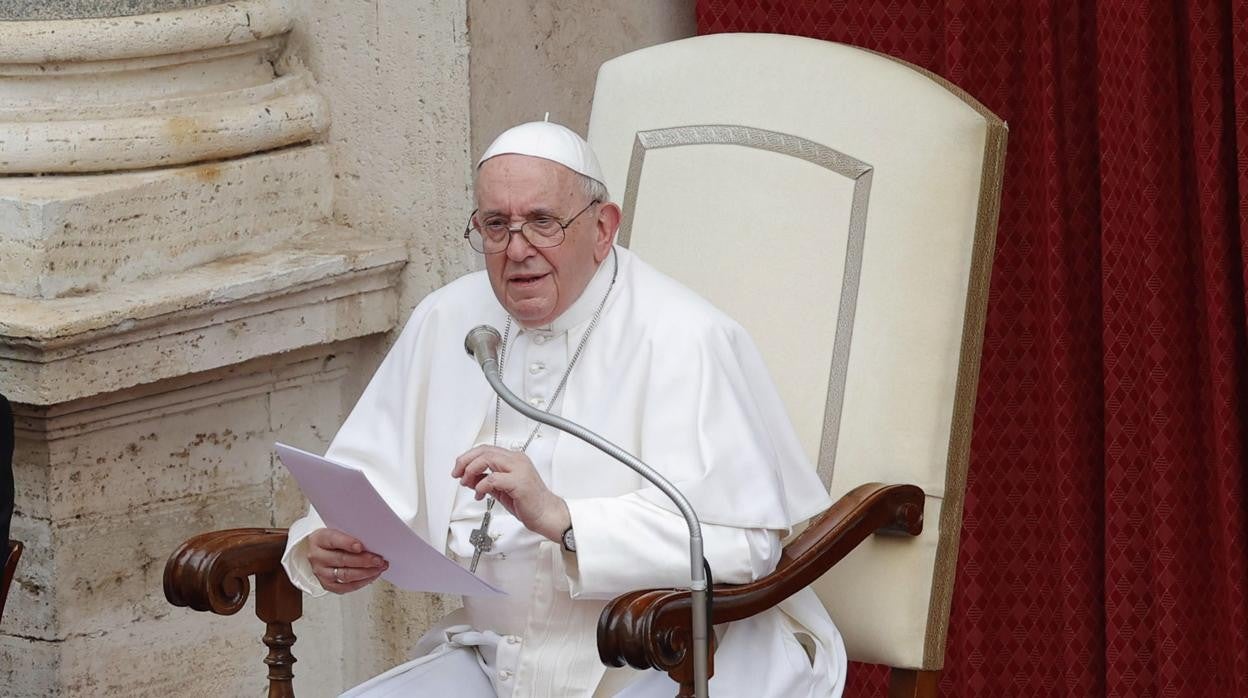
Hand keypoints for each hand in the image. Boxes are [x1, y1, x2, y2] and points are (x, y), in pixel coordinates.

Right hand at [307, 528, 387, 593]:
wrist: (317, 551)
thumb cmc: (331, 540)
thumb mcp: (337, 530)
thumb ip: (350, 535)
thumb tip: (371, 543)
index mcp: (319, 539)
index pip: (333, 540)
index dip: (347, 543)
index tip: (360, 546)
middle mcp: (318, 557)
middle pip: (342, 560)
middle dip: (364, 560)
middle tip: (379, 560)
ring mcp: (321, 572)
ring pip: (345, 575)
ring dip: (366, 573)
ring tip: (379, 568)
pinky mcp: (327, 584)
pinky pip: (345, 587)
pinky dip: (361, 582)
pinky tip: (371, 576)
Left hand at [452, 445, 570, 541]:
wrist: (546, 514)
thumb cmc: (528, 502)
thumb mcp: (501, 490)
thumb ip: (486, 482)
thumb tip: (470, 479)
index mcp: (513, 459)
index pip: (486, 449)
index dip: (468, 457)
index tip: (459, 469)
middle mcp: (516, 460)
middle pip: (484, 451)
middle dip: (465, 461)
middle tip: (457, 474)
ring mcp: (519, 469)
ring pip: (487, 459)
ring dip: (471, 471)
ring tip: (467, 483)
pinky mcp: (519, 482)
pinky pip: (493, 478)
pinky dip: (482, 485)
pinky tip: (480, 493)